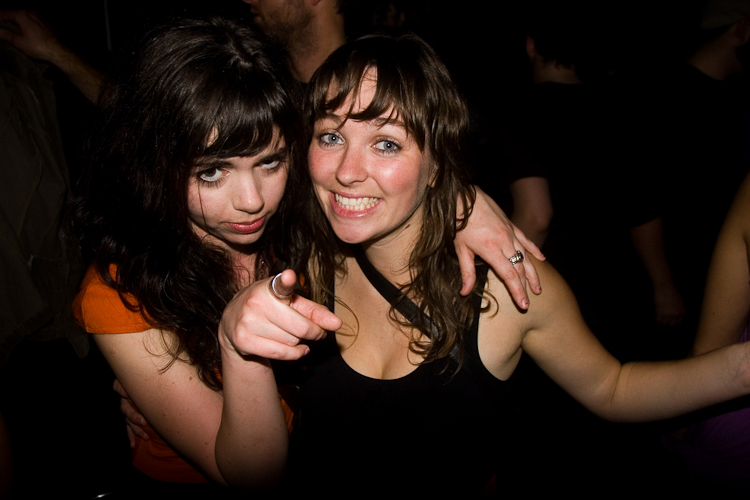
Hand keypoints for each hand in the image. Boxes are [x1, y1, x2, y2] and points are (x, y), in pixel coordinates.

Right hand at [0, 10, 66, 62]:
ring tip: (9, 30)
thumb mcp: (18, 41)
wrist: (58, 51)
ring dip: (14, 22)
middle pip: (13, 14)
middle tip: (1, 29)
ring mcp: (38, 17)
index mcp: (21, 15)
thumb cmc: (38, 46)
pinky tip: (22, 32)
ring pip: (22, 18)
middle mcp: (30, 13)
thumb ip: (5, 34)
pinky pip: (30, 21)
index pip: (3, 14)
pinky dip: (24, 24)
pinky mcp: (44, 23)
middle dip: (5, 20)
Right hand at [113, 379, 149, 447]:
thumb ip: (144, 376)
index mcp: (126, 387)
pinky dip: (131, 436)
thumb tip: (145, 375)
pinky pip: (127, 428)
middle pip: (125, 409)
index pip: (119, 388)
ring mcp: (126, 409)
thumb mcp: (145, 374)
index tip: (128, 395)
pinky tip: (133, 445)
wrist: (144, 381)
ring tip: (146, 437)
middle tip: (144, 422)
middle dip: (135, 417)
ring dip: (136, 430)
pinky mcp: (129, 417)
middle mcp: (124, 399)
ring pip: (128, 421)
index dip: (122, 391)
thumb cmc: (147, 377)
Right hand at [220, 270, 341, 359]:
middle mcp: (255, 302)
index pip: (280, 285)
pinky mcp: (243, 341)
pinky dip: (295, 353)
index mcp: (269, 287)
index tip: (289, 276)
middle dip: (314, 332)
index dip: (286, 281)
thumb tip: (337, 324)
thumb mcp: (291, 303)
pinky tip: (299, 349)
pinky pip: (281, 353)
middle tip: (317, 331)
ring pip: (291, 341)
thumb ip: (315, 311)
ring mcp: (247, 322)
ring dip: (299, 342)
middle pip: (300, 327)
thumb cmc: (269, 308)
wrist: (233, 322)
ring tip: (291, 334)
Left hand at [455, 186, 543, 307]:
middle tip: (530, 302)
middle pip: (520, 269)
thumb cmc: (459, 224)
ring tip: (538, 287)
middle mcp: (505, 243)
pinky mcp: (511, 225)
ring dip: (533, 273)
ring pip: (526, 257)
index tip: (524, 305)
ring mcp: (510, 233)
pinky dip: (535, 250)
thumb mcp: (461, 250)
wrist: (465, 198)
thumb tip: (465, 292)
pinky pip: (526, 240)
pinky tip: (542, 259)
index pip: (510, 276)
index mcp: (492, 251)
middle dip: (526, 287)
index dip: (518, 292)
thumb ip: (466, 272)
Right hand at [654, 283, 684, 326]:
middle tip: (664, 320)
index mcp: (682, 312)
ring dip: (661, 321)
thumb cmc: (672, 292)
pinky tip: (655, 317)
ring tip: (659, 318)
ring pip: (664, 323)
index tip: (670, 320)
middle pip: (671, 324)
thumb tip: (676, 313)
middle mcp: (676, 315)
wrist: (666, 288)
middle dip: (668, 322)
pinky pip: (658, 320)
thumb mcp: (680, 301)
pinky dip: (656, 319)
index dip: (673, 321)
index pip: (678, 322)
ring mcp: (668, 315)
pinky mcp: (660, 313)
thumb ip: (679, 309)